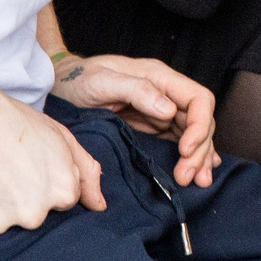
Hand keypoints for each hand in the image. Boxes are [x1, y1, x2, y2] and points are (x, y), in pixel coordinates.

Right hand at [0, 83, 104, 235]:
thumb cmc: (11, 120)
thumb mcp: (59, 136)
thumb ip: (85, 172)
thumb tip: (98, 206)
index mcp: (62, 191)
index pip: (62, 201)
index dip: (45, 181)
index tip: (29, 164)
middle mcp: (35, 213)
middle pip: (33, 215)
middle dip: (22, 197)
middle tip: (4, 167)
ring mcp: (1, 222)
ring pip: (3, 222)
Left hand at [52, 52, 221, 187]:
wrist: (61, 85)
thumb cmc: (78, 80)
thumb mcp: (101, 81)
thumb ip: (136, 90)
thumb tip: (169, 110)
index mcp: (159, 77)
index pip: (198, 99)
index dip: (199, 126)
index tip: (186, 150)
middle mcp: (166, 93)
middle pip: (200, 120)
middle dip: (199, 150)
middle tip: (186, 178)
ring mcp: (160, 111)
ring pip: (193, 134)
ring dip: (199, 158)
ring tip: (198, 182)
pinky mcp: (152, 127)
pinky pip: (179, 141)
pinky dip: (192, 156)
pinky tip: (199, 170)